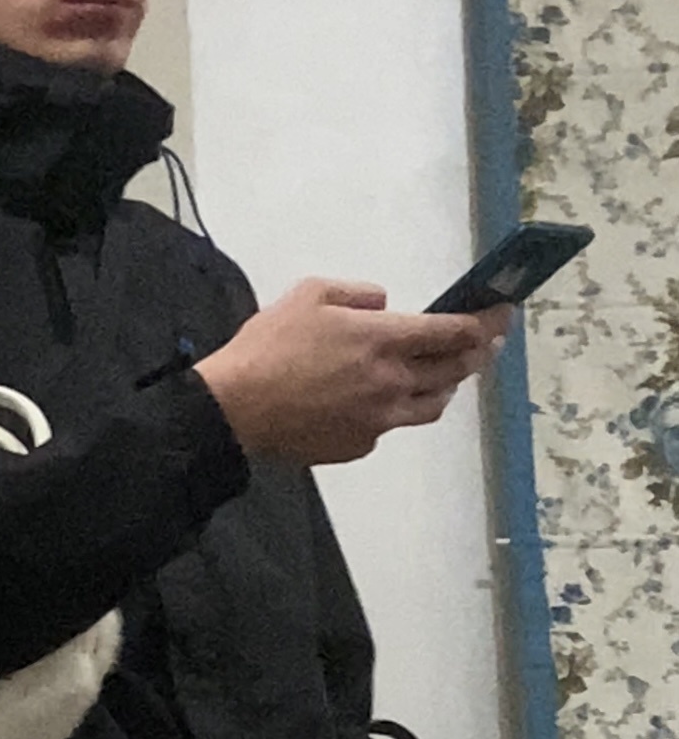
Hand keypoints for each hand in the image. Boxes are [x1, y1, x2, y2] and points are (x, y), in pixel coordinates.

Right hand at [195, 278, 511, 465]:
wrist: (237, 408)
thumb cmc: (268, 347)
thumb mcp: (308, 294)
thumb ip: (357, 294)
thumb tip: (384, 305)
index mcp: (380, 340)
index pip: (451, 332)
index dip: (484, 321)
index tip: (501, 313)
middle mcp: (391, 382)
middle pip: (454, 370)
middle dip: (478, 352)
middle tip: (488, 341)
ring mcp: (380, 419)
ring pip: (433, 404)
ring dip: (448, 385)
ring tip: (446, 374)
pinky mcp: (362, 444)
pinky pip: (392, 424)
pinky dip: (396, 408)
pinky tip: (378, 399)